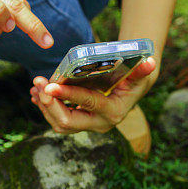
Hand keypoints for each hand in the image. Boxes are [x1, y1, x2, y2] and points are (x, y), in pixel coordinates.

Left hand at [29, 57, 156, 133]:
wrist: (132, 90)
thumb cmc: (135, 79)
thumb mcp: (139, 74)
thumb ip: (142, 70)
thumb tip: (151, 62)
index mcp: (114, 113)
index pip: (89, 104)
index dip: (69, 94)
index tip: (51, 84)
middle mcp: (100, 124)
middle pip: (67, 122)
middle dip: (50, 104)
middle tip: (39, 83)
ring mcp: (88, 126)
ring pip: (59, 123)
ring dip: (44, 105)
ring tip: (36, 84)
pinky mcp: (79, 122)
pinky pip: (57, 120)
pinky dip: (45, 107)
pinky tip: (37, 93)